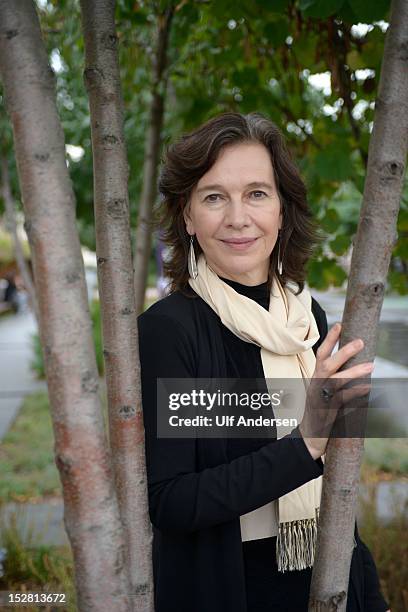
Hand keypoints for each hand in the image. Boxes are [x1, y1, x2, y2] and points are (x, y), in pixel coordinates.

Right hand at [299, 322, 373, 458]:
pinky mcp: (327, 411)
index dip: (329, 340)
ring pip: (336, 381)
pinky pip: (342, 400)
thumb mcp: (321, 393)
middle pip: (327, 364)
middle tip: (360, 342)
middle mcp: (316, 385)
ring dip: (354, 372)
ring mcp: (320, 398)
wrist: (306, 438)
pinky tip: (368, 388)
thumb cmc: (317, 414)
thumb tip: (351, 370)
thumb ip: (332, 381)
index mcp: (315, 378)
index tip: (339, 324)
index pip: (320, 355)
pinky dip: (356, 393)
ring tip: (371, 365)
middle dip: (343, 352)